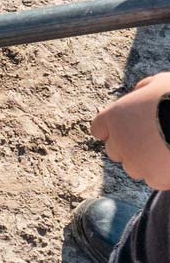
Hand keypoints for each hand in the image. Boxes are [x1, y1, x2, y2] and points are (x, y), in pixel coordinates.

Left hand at [91, 73, 169, 190]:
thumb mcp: (159, 82)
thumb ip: (143, 90)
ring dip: (146, 163)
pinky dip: (163, 175)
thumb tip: (141, 92)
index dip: (114, 129)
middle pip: (115, 151)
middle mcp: (119, 142)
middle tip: (152, 140)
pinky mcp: (155, 178)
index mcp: (114, 117)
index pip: (100, 129)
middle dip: (129, 147)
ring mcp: (136, 162)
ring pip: (134, 168)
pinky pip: (155, 180)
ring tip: (166, 150)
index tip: (128, 129)